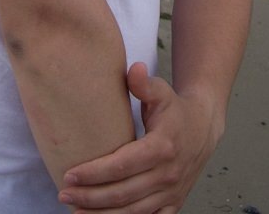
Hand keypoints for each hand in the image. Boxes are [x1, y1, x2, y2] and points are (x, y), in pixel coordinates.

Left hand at [57, 62, 217, 212]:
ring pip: (133, 212)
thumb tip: (133, 69)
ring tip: (76, 210)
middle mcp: (168, 174)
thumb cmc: (176, 109)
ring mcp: (171, 192)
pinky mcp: (173, 203)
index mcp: (162, 147)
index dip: (95, 173)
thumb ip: (144, 84)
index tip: (70, 174)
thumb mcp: (162, 91)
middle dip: (90, 196)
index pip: (122, 166)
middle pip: (123, 193)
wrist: (204, 127)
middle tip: (64, 194)